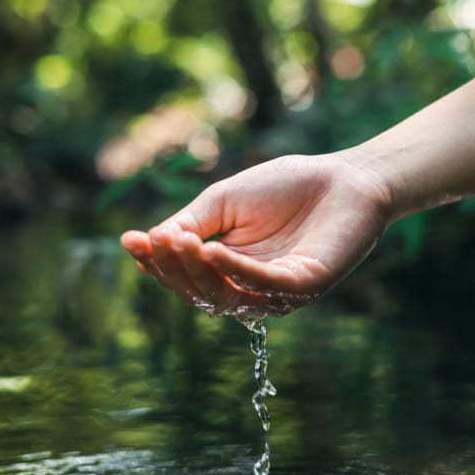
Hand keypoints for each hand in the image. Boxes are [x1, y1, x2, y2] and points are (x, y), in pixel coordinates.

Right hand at [120, 153, 393, 317]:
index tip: (130, 241)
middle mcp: (251, 291)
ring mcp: (279, 294)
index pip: (185, 279)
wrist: (345, 177)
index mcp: (229, 273)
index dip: (156, 264)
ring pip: (226, 297)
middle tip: (155, 240)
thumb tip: (149, 241)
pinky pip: (265, 285)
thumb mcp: (224, 202)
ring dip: (197, 272)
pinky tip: (212, 251)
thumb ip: (190, 223)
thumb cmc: (286, 188)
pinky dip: (235, 271)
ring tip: (177, 242)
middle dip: (172, 269)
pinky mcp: (306, 286)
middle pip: (200, 294)